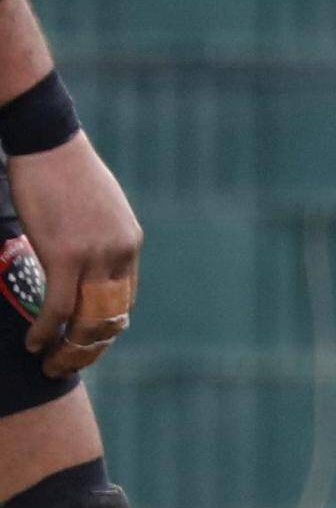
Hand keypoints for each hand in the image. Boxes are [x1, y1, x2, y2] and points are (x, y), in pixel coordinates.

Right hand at [6, 134, 136, 382]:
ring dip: (67, 347)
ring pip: (85, 318)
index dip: (105, 325)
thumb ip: (98, 239)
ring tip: (49, 361)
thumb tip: (83, 257)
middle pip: (110, 315)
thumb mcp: (96, 210)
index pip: (125, 299)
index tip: (84, 339)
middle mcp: (119, 252)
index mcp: (129, 243)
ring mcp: (94, 255)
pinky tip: (34, 343)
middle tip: (67, 363)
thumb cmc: (65, 173)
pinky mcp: (64, 254)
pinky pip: (58, 306)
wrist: (48, 144)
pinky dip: (46, 329)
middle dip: (89, 346)